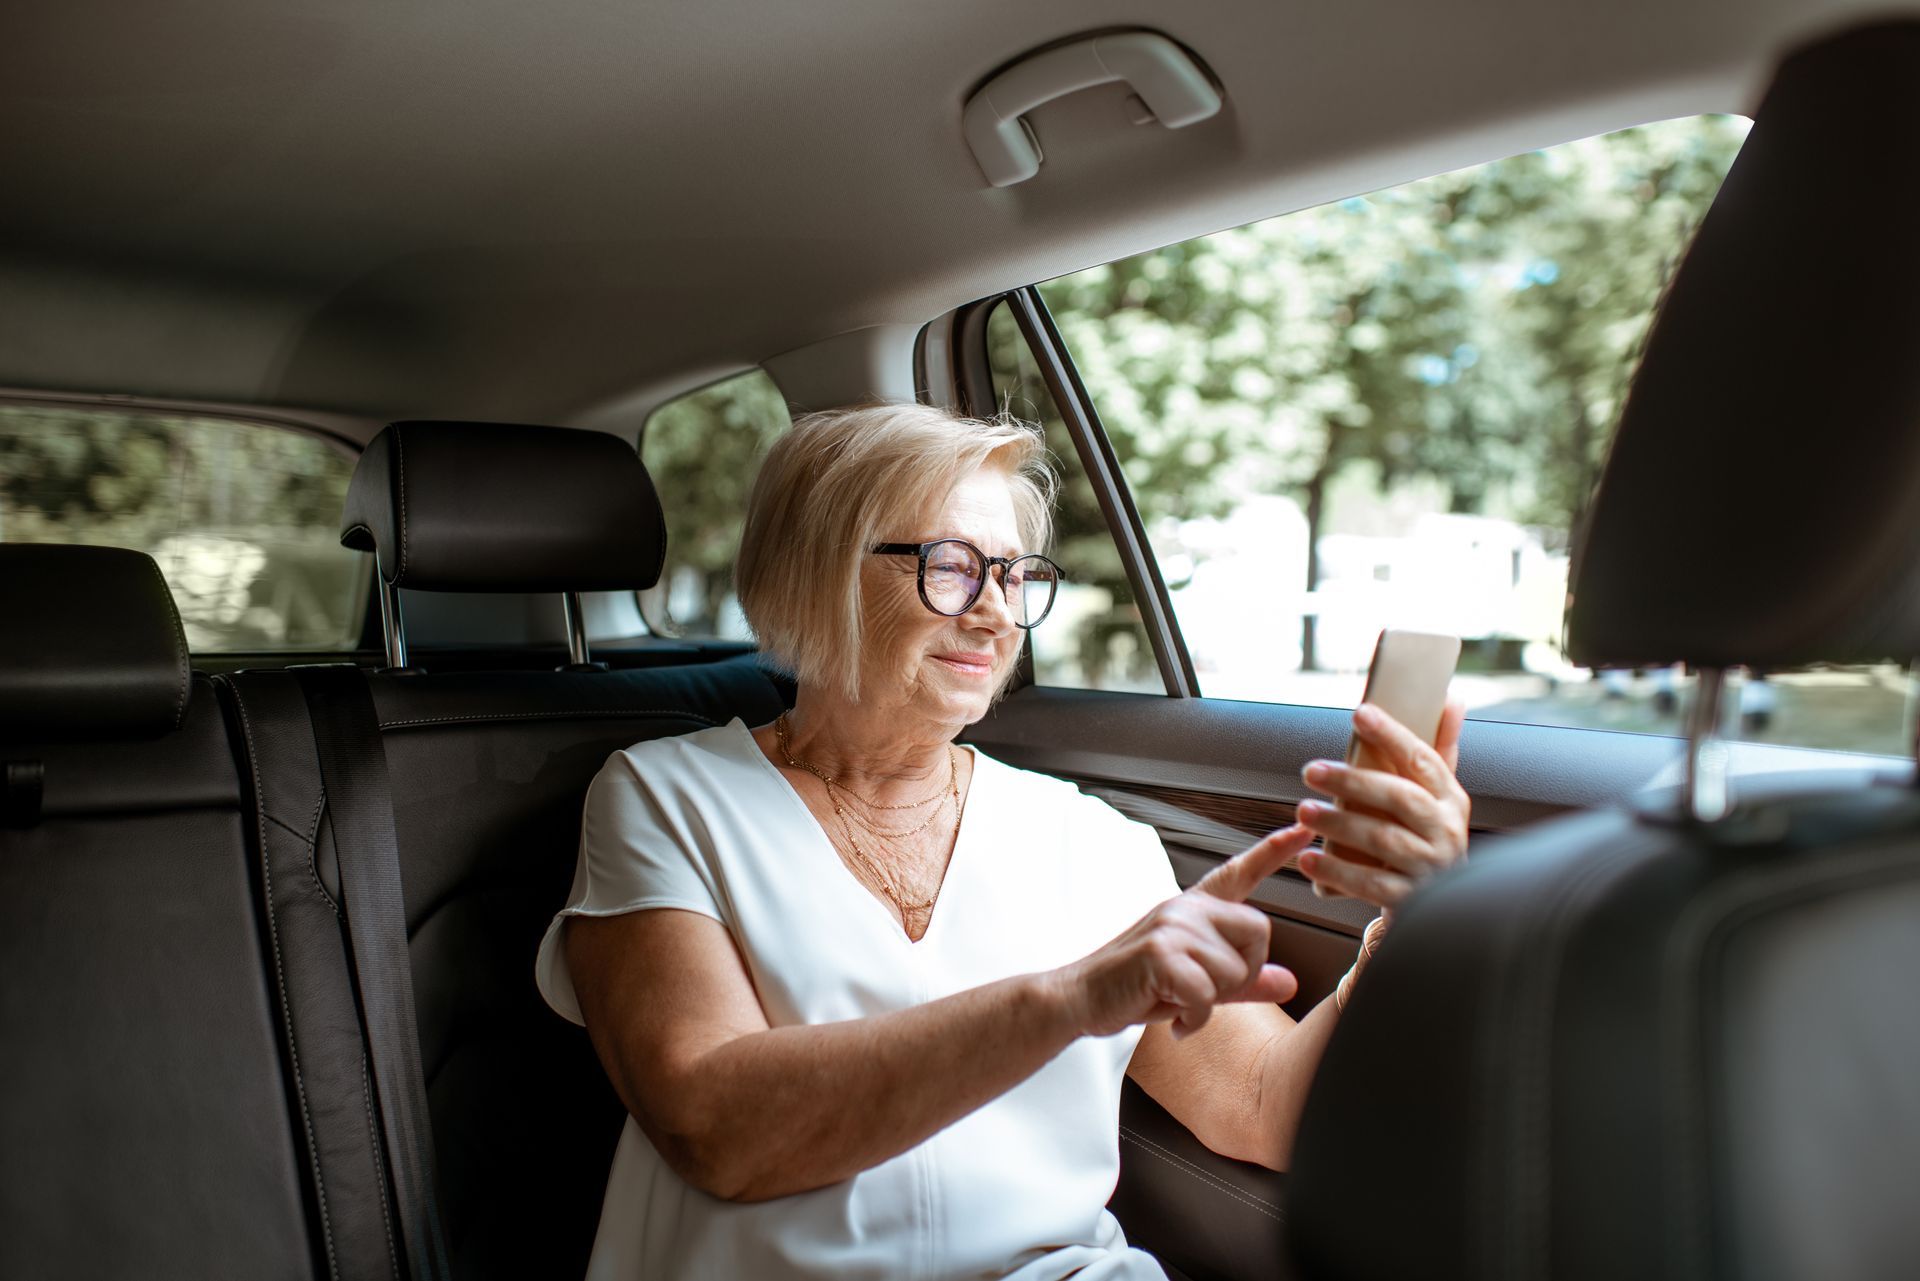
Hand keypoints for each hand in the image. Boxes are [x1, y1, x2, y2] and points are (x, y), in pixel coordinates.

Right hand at [1054, 829, 1306, 1040]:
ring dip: (1211, 1002)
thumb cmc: (1135, 986)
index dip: (1274, 851)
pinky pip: (1207, 996)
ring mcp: (1172, 927)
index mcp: (1194, 908)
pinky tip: (1173, 1018)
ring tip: (1177, 1000)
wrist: (1080, 997)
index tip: (1304, 827)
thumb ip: (1244, 982)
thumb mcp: (1197, 983)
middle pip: (1259, 933)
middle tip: (1204, 990)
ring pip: (1234, 970)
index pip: (1240, 872)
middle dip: (1242, 972)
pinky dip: (1193, 1019)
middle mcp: (1186, 908)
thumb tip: (1289, 983)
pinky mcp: (1160, 954)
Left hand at [1295, 700, 1469, 910]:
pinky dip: (1337, 873)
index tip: (1360, 713)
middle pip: (1400, 799)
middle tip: (1311, 771)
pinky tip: (1309, 860)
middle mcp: (1446, 831)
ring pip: (1383, 841)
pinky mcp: (1410, 899)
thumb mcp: (1438, 798)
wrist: (1440, 907)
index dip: (1393, 735)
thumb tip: (1450, 700)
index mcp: (1451, 800)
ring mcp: (1430, 867)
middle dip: (1353, 782)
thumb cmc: (1427, 839)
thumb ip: (1440, 750)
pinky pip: (1370, 885)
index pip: (1424, 759)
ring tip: (1305, 811)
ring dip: (1339, 825)